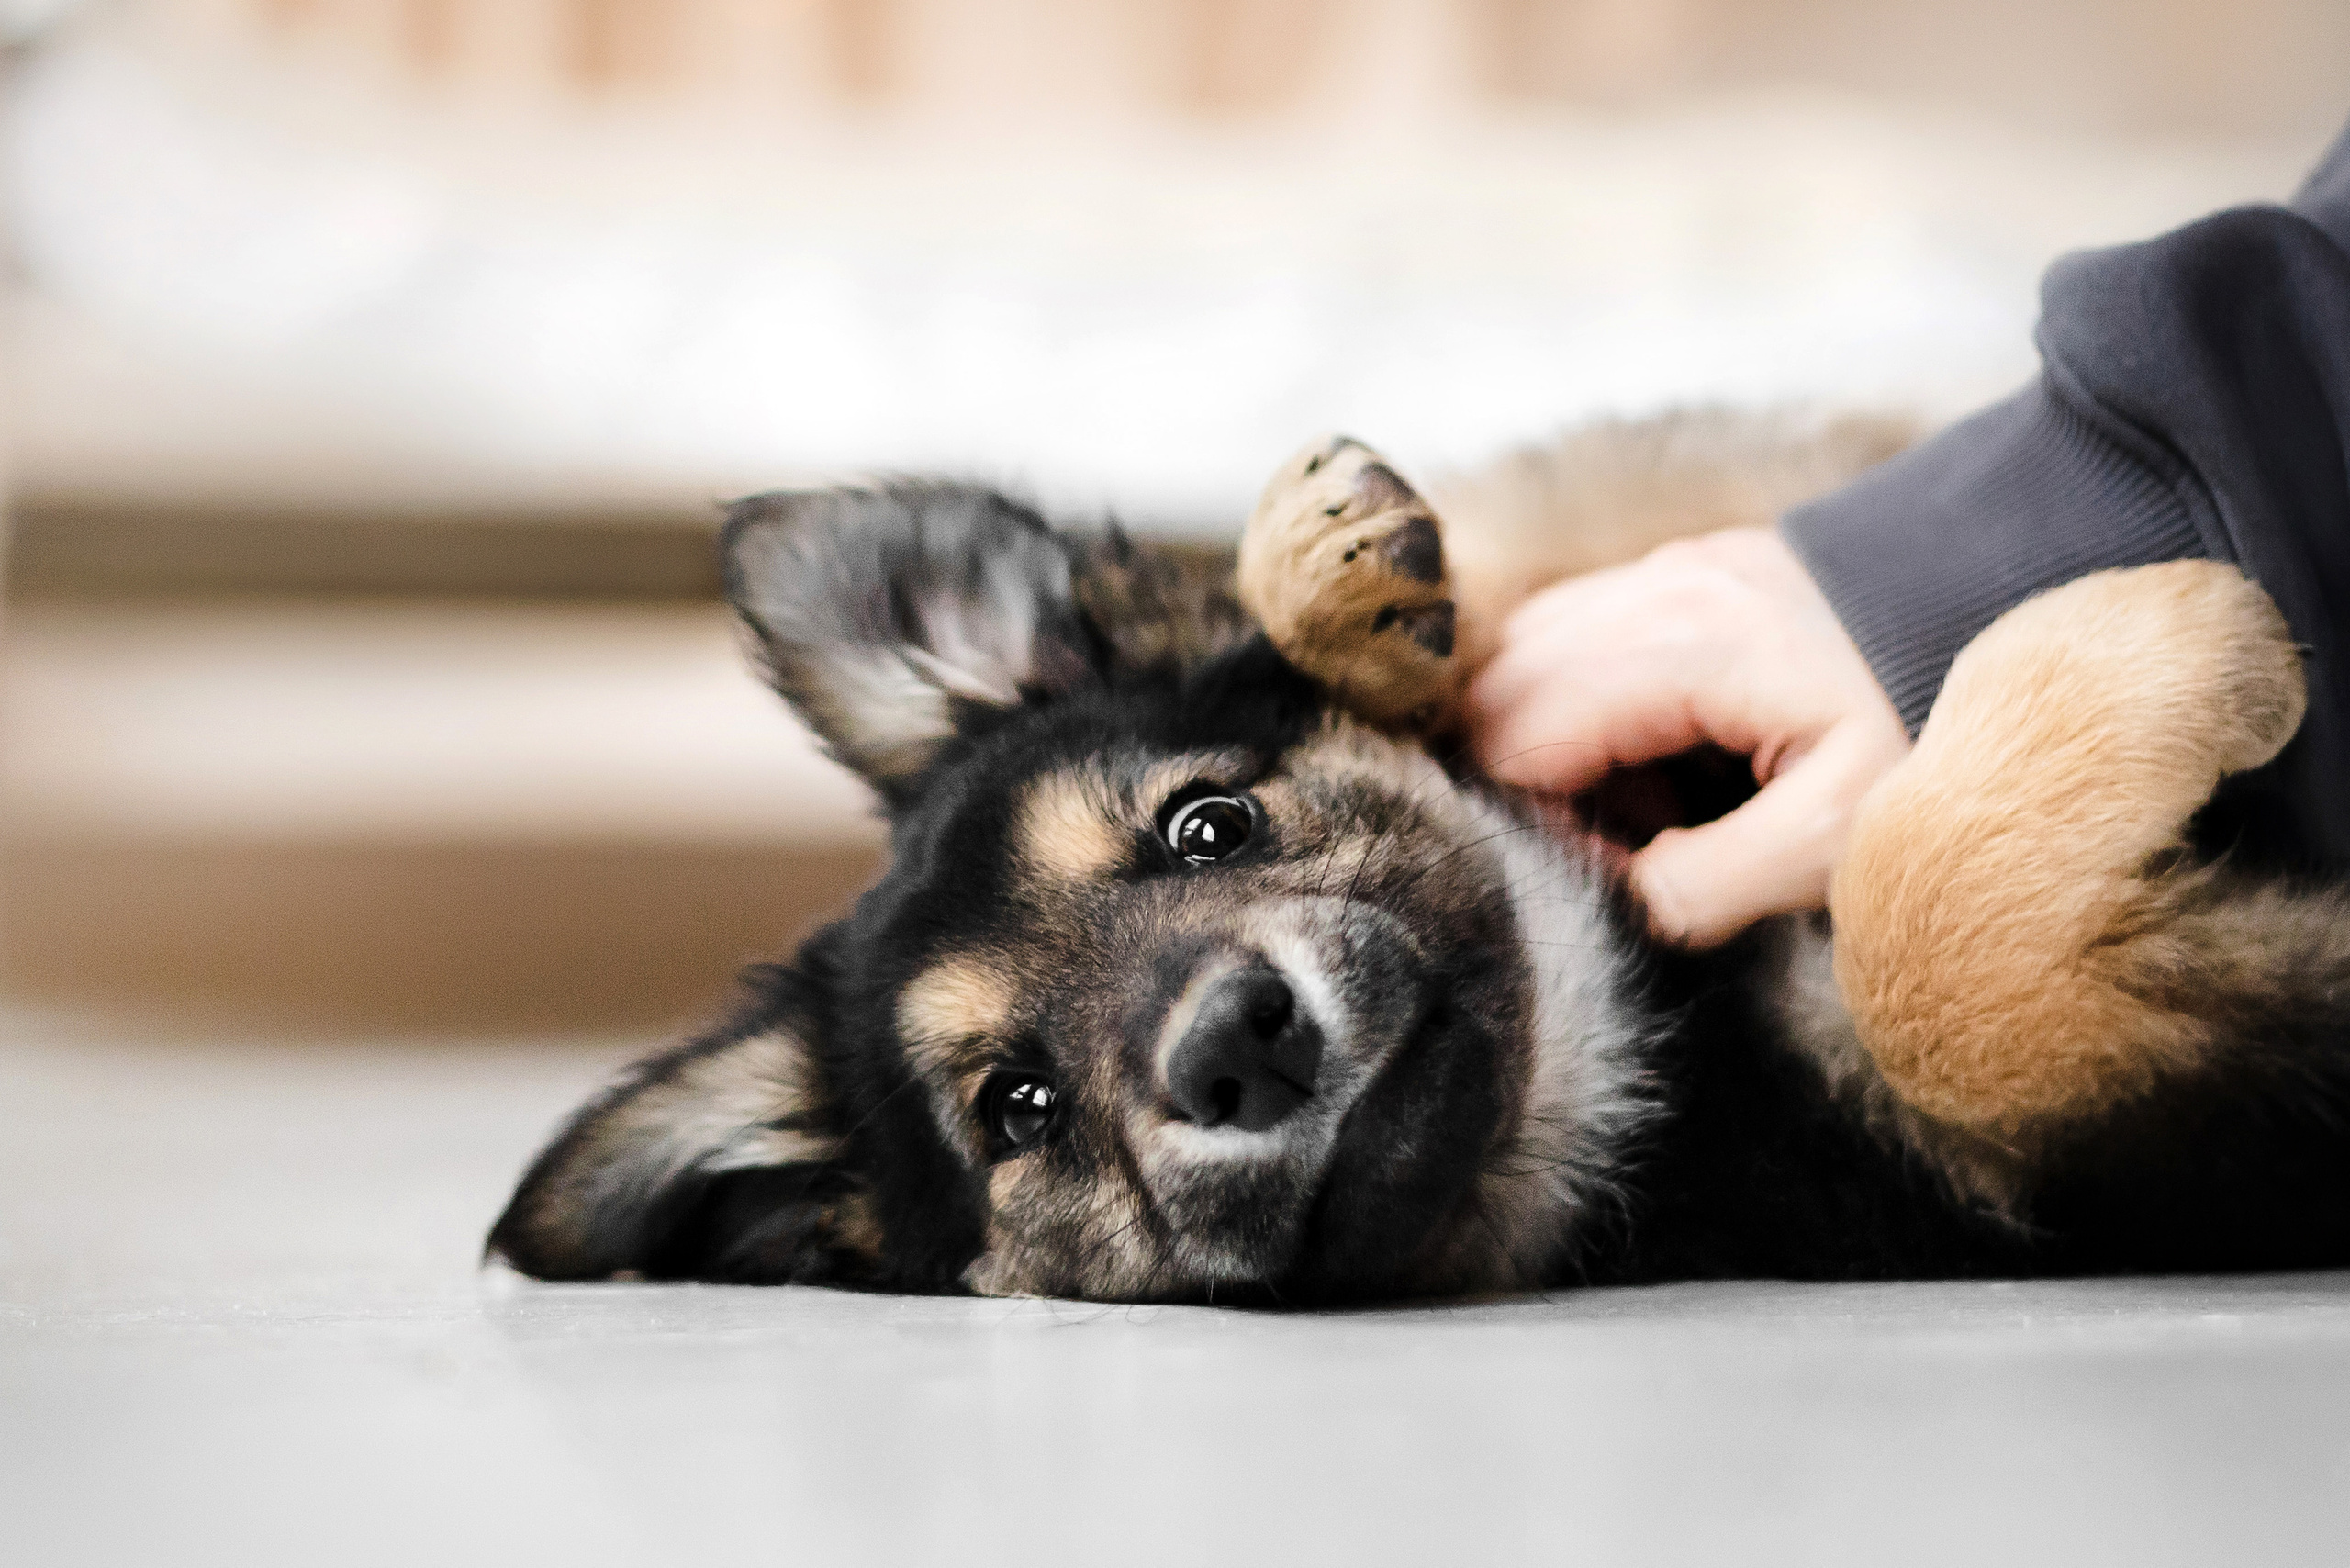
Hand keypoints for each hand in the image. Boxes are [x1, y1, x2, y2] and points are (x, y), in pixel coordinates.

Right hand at [1464, 528, 1910, 946]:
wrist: (2019, 598)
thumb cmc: (1932, 719)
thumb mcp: (1834, 835)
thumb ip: (1701, 886)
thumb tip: (1612, 899)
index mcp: (1673, 646)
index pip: (1507, 740)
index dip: (1528, 826)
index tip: (1605, 876)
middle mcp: (1645, 588)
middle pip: (1490, 695)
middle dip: (1525, 786)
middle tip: (1618, 848)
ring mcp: (1656, 570)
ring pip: (1517, 666)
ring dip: (1550, 747)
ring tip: (1646, 804)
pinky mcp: (1675, 574)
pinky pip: (1570, 643)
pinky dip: (1583, 709)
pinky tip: (1662, 757)